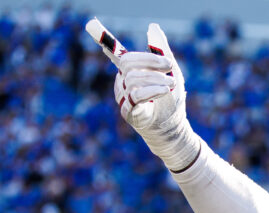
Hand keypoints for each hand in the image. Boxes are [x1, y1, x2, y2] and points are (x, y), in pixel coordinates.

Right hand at [85, 19, 199, 170]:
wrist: (173, 128)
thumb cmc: (171, 101)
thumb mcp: (171, 72)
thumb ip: (162, 51)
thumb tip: (152, 27)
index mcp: (131, 72)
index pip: (118, 56)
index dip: (106, 43)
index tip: (95, 28)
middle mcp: (123, 83)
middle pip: (127, 62)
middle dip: (149, 60)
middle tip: (168, 64)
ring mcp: (123, 97)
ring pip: (132, 78)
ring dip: (155, 78)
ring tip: (171, 82)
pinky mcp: (127, 111)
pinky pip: (135, 95)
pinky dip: (151, 90)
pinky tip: (163, 91)